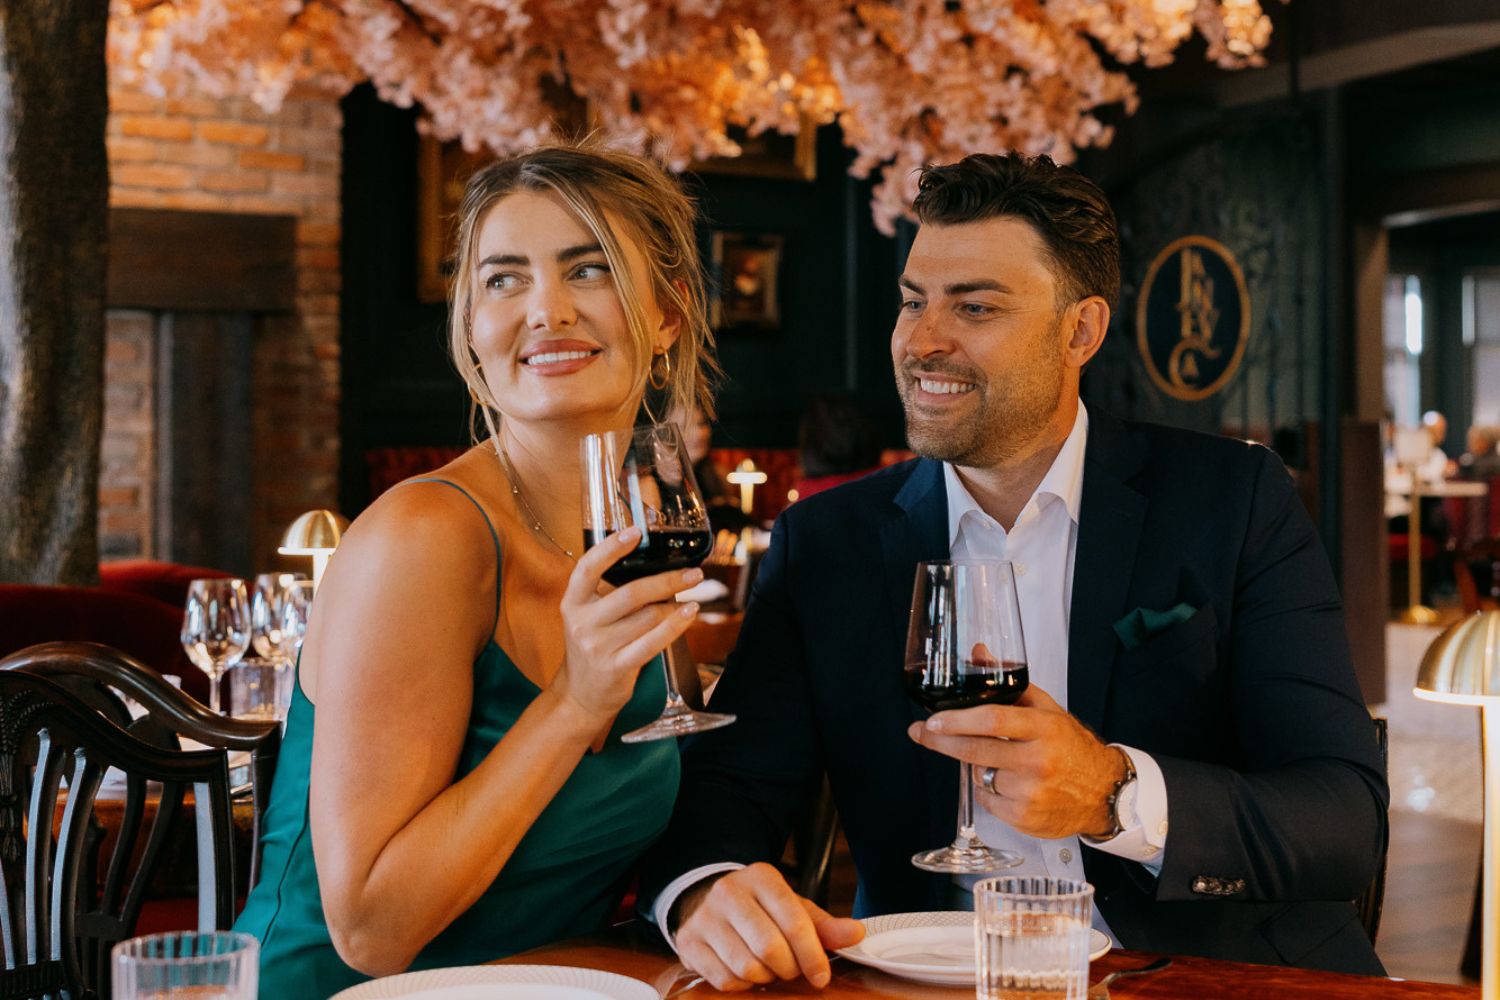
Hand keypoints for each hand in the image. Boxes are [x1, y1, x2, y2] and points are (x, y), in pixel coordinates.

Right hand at [551, 526, 700, 722]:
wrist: (580, 696)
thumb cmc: (593, 647)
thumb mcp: (588, 616)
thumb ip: (610, 593)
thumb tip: (656, 565)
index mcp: (573, 602)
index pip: (587, 568)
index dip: (610, 548)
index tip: (635, 532)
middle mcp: (582, 623)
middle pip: (630, 593)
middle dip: (667, 580)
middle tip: (693, 573)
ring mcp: (598, 647)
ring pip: (647, 617)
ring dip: (675, 605)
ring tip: (693, 595)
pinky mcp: (616, 667)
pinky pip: (653, 643)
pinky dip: (675, 626)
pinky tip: (690, 614)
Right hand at [673, 863, 863, 990]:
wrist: (705, 900)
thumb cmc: (758, 908)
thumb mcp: (792, 907)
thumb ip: (824, 924)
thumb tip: (856, 934)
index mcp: (761, 877)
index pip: (794, 920)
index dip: (813, 955)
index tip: (821, 975)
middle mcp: (729, 892)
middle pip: (770, 948)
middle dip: (789, 968)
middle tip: (792, 969)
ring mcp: (705, 918)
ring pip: (747, 966)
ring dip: (766, 977)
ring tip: (769, 967)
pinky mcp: (689, 943)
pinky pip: (725, 980)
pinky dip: (743, 984)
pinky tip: (747, 971)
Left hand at [906, 684, 1125, 839]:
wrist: (1105, 792)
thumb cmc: (1070, 746)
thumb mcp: (1047, 710)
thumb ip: (1010, 683)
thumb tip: (978, 653)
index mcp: (1044, 728)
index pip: (994, 720)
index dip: (958, 720)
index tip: (933, 719)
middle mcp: (1038, 760)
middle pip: (976, 749)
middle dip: (941, 741)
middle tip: (922, 732)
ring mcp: (1031, 792)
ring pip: (980, 776)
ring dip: (979, 768)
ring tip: (1003, 764)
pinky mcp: (1025, 818)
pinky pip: (988, 801)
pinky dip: (990, 792)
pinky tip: (1010, 785)